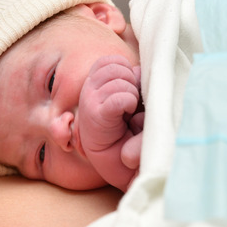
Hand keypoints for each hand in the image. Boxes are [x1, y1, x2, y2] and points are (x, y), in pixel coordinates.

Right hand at [77, 55, 142, 187]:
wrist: (124, 164)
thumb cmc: (132, 130)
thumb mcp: (134, 98)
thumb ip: (135, 80)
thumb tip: (138, 72)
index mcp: (95, 84)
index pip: (111, 61)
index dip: (126, 71)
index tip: (131, 93)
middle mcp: (88, 90)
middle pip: (116, 67)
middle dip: (130, 82)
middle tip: (130, 105)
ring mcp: (89, 103)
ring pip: (119, 81)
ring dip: (131, 94)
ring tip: (128, 112)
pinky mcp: (95, 117)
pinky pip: (118, 98)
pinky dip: (128, 103)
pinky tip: (127, 116)